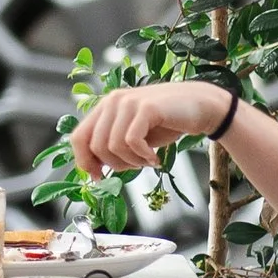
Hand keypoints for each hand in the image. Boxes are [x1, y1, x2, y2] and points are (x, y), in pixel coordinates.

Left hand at [70, 81, 229, 177]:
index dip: (84, 161)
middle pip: (95, 146)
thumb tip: (92, 171)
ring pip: (113, 146)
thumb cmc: (165, 123)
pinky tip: (155, 158)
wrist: (200, 106)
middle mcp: (113, 101)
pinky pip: (132, 141)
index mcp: (105, 107)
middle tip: (136, 166)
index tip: (99, 176)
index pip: (78, 137)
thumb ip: (112, 145)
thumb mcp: (132, 135)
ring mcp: (129, 102)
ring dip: (132, 162)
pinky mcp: (146, 107)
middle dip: (115, 165)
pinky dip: (143, 156)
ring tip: (147, 160)